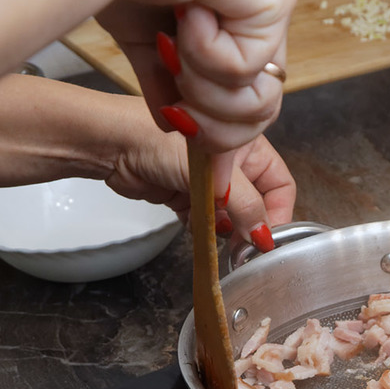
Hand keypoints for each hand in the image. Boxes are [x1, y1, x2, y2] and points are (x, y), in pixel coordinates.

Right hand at [95, 0, 297, 152]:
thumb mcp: (143, 46)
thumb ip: (167, 89)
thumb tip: (176, 127)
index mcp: (234, 36)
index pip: (249, 113)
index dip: (219, 138)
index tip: (185, 137)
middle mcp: (259, 28)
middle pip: (260, 117)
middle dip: (211, 127)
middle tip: (178, 100)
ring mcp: (271, 15)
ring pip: (257, 102)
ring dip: (202, 87)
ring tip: (176, 44)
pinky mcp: (275, 0)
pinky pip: (245, 67)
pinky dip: (202, 51)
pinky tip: (188, 13)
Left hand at [105, 127, 295, 250]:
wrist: (109, 144)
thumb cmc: (159, 140)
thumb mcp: (216, 173)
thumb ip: (246, 206)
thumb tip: (265, 237)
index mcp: (248, 147)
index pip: (280, 185)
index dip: (279, 212)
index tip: (268, 239)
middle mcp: (232, 165)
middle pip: (257, 204)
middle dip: (251, 226)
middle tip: (245, 248)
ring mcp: (208, 182)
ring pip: (231, 216)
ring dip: (227, 230)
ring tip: (218, 237)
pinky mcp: (187, 197)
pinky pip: (207, 222)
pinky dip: (204, 230)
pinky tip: (197, 229)